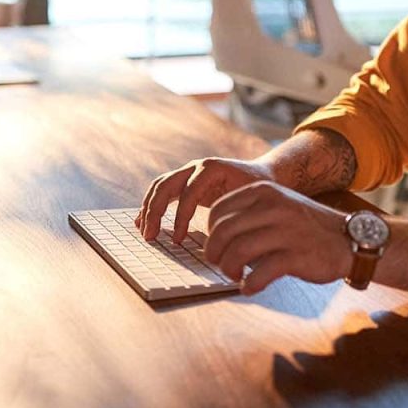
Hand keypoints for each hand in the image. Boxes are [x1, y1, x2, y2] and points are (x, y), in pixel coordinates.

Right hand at [135, 157, 275, 242]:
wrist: (264, 174)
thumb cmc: (261, 189)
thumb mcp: (253, 199)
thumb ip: (237, 213)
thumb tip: (223, 240)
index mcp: (212, 168)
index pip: (188, 193)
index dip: (181, 218)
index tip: (178, 240)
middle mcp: (196, 166)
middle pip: (166, 185)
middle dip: (155, 212)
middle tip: (150, 237)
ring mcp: (189, 172)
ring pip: (160, 186)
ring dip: (148, 208)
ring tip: (144, 231)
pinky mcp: (186, 181)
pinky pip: (163, 191)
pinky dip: (152, 205)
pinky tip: (143, 221)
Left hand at [204, 181, 351, 294]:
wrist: (350, 239)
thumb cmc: (307, 227)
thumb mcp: (278, 205)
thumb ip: (249, 214)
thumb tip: (215, 237)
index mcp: (263, 192)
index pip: (218, 210)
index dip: (209, 232)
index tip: (217, 246)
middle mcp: (273, 207)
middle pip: (222, 231)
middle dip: (214, 253)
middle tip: (220, 265)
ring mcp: (285, 231)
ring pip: (237, 252)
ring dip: (229, 270)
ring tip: (235, 276)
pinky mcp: (296, 256)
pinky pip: (260, 273)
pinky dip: (249, 285)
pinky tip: (250, 288)